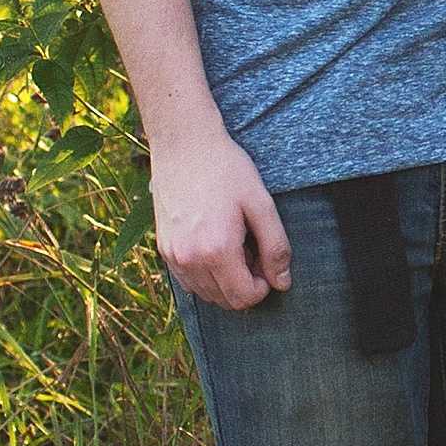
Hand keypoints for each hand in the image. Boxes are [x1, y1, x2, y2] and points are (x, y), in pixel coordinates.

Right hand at [152, 124, 292, 309]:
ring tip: (233, 243)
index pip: (245, 298)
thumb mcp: (261, 204)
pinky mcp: (163, 249)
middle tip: (251, 248)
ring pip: (206, 294)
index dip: (264, 285)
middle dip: (245, 284)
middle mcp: (190, 260)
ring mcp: (172, 256)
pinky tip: (214, 244)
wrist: (184, 144)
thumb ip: (276, 247)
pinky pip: (189, 281)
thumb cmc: (226, 169)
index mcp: (216, 250)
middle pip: (226, 301)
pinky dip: (206, 274)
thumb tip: (282, 282)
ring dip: (226, 280)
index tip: (266, 259)